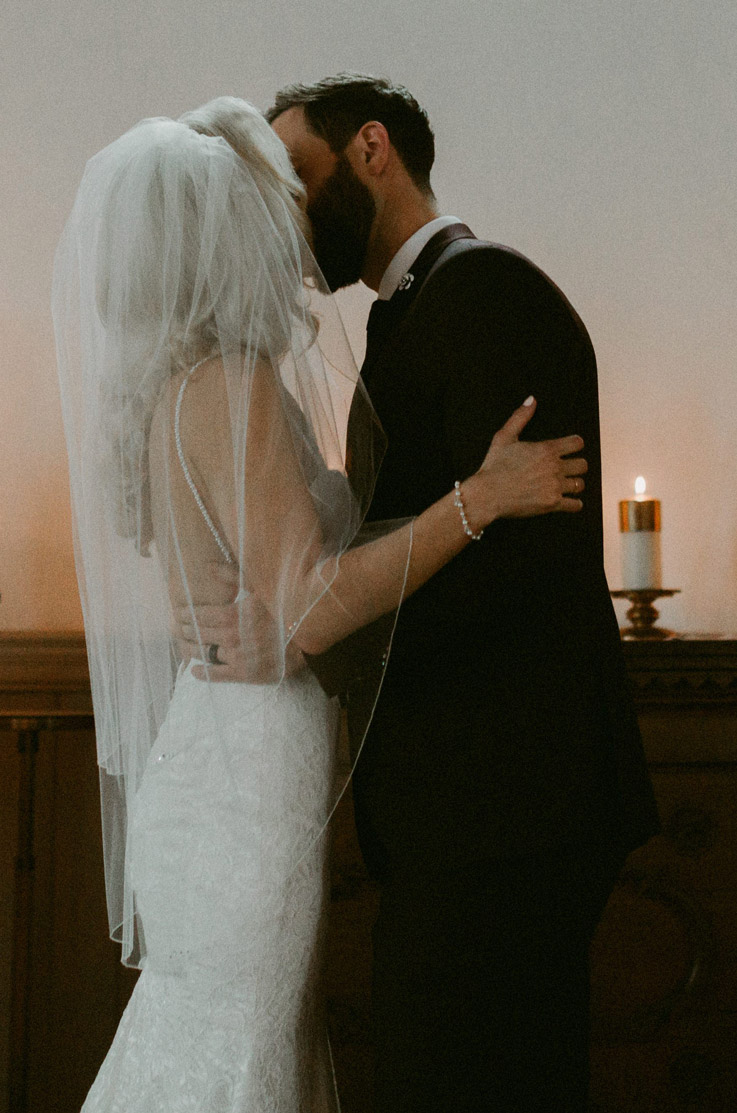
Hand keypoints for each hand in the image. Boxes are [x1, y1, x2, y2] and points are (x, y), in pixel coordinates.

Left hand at [175, 564, 304, 682]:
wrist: (309, 636)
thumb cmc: (285, 606)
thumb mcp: (261, 585)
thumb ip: (232, 576)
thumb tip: (208, 566)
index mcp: (231, 614)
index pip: (197, 615)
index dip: (185, 613)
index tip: (178, 613)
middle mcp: (230, 637)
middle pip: (197, 634)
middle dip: (184, 630)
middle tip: (177, 628)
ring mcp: (236, 656)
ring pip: (203, 653)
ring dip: (189, 649)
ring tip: (183, 645)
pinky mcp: (245, 673)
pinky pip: (216, 675)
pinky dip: (202, 673)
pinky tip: (195, 670)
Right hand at [464, 396, 586, 525]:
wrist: (487, 495)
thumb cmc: (494, 466)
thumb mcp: (504, 437)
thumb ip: (520, 417)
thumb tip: (532, 399)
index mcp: (546, 449)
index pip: (577, 443)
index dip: (575, 445)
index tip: (571, 450)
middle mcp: (554, 467)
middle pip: (583, 465)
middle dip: (577, 466)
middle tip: (568, 469)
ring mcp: (554, 486)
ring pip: (580, 484)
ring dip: (574, 484)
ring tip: (566, 485)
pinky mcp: (552, 504)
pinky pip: (575, 505)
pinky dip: (574, 504)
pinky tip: (569, 501)